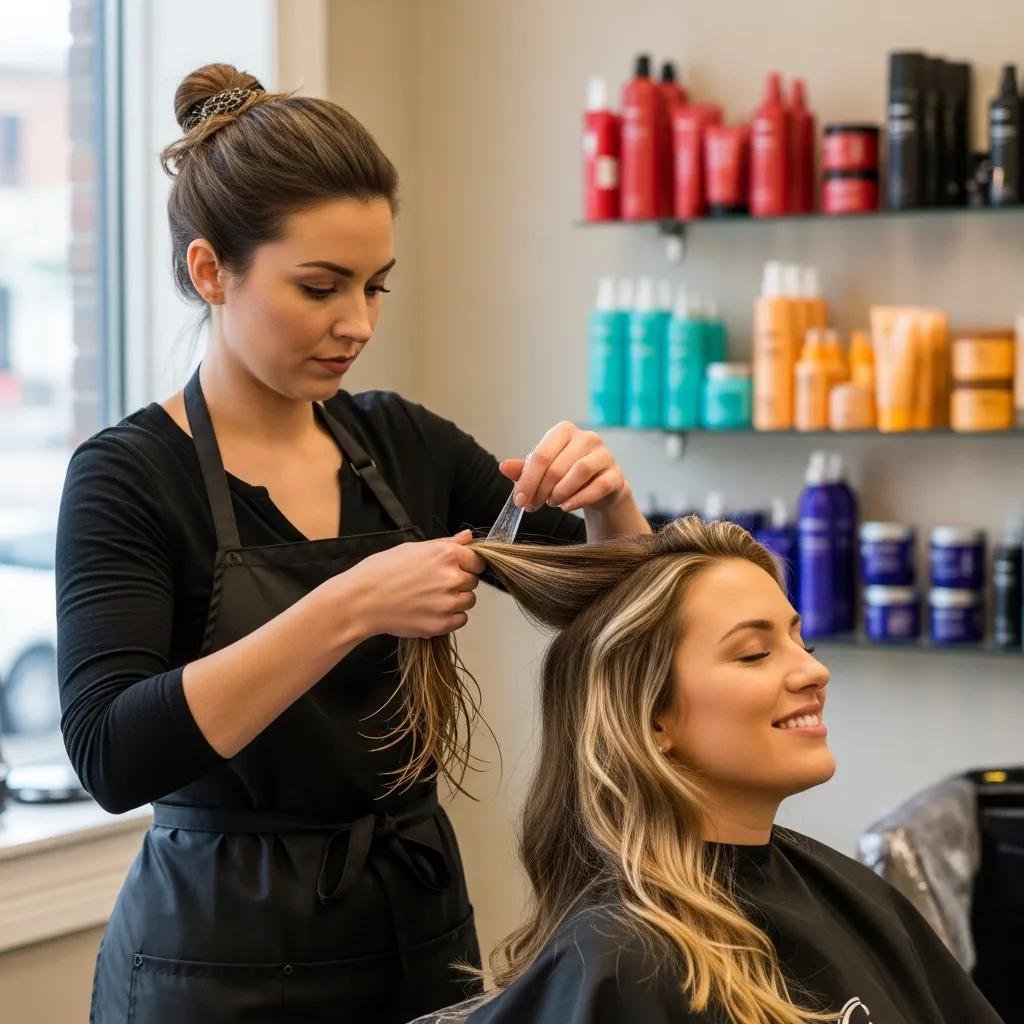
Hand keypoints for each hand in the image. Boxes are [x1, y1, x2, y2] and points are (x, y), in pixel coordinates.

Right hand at [343, 531, 484, 638]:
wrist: (361, 600)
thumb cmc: (382, 572)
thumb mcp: (414, 548)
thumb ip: (447, 544)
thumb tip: (468, 537)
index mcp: (446, 554)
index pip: (478, 561)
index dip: (467, 564)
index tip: (456, 568)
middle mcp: (451, 577)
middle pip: (473, 582)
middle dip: (459, 582)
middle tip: (434, 584)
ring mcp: (448, 602)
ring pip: (468, 601)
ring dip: (456, 600)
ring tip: (430, 597)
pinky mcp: (441, 624)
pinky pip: (460, 620)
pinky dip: (449, 617)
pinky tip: (429, 610)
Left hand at [499, 423, 627, 513]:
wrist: (599, 489)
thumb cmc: (566, 475)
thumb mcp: (542, 472)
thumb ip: (524, 469)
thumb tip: (503, 466)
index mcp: (564, 431)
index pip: (541, 455)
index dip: (527, 480)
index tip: (519, 501)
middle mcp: (587, 437)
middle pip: (557, 466)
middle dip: (541, 490)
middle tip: (533, 506)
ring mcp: (604, 454)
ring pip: (580, 471)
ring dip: (560, 492)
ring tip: (552, 503)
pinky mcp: (616, 474)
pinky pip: (599, 486)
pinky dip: (580, 499)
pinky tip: (567, 507)